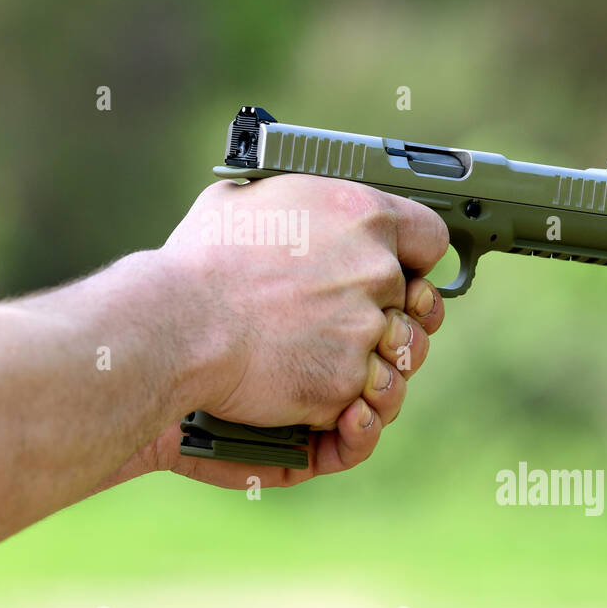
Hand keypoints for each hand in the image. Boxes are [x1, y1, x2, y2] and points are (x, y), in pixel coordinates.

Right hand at [151, 173, 448, 484]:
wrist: (177, 322)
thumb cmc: (199, 260)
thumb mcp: (245, 199)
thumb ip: (288, 201)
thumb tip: (282, 201)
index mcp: (361, 214)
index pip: (429, 235)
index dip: (417, 257)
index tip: (406, 270)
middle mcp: (376, 270)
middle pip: (417, 304)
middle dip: (393, 316)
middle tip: (359, 324)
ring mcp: (365, 329)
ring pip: (399, 357)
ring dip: (379, 365)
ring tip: (342, 367)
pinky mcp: (346, 382)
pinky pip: (368, 401)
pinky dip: (353, 408)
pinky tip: (336, 405)